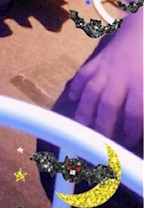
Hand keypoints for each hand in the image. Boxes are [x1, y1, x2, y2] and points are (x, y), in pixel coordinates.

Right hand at [68, 11, 142, 148]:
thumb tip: (142, 123)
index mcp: (141, 83)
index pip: (135, 113)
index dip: (131, 132)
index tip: (128, 144)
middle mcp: (120, 77)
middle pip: (107, 105)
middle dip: (102, 128)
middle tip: (100, 146)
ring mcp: (105, 68)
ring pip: (91, 92)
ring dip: (84, 113)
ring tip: (79, 131)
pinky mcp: (96, 61)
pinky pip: (82, 75)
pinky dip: (75, 88)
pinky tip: (71, 100)